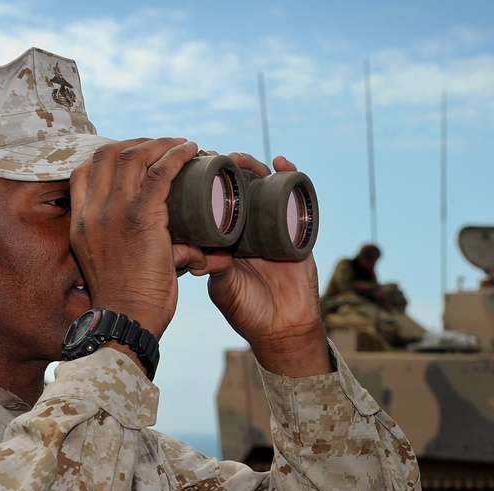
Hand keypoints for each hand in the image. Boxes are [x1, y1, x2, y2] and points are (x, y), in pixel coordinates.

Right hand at [69, 138, 205, 337]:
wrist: (127, 321)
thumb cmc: (129, 303)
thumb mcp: (117, 267)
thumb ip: (142, 249)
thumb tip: (187, 246)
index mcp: (80, 223)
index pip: (82, 171)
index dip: (110, 155)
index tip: (136, 155)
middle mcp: (92, 212)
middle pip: (107, 154)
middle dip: (137, 143)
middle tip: (163, 146)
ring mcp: (114, 212)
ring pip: (134, 156)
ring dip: (161, 144)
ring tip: (183, 145)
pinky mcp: (141, 217)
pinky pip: (159, 172)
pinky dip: (176, 155)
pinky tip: (191, 150)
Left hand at [188, 153, 331, 376]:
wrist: (282, 330)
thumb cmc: (248, 311)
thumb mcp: (223, 288)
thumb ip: (215, 270)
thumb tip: (201, 256)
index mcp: (228, 240)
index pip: (216, 205)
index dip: (207, 186)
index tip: (194, 170)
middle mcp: (250, 230)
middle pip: (240, 190)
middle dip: (230, 171)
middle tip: (217, 157)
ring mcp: (276, 228)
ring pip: (266, 189)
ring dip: (255, 168)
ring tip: (241, 158)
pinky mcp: (300, 231)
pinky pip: (297, 200)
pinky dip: (292, 178)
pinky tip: (282, 162)